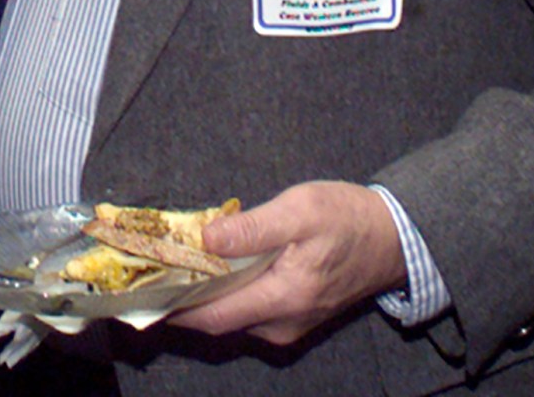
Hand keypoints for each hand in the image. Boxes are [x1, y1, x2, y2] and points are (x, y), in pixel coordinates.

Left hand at [162, 181, 404, 345]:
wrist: (395, 238)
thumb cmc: (348, 220)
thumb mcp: (300, 211)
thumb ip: (253, 229)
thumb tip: (207, 238)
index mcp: (283, 299)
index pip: (212, 316)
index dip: (172, 307)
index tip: (139, 290)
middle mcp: (282, 323)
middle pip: (216, 321)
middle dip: (179, 299)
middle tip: (145, 271)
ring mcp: (288, 323)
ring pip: (231, 317)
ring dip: (200, 296)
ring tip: (168, 265)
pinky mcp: (293, 313)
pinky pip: (247, 310)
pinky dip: (223, 293)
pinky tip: (207, 268)